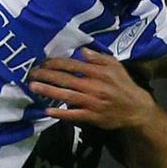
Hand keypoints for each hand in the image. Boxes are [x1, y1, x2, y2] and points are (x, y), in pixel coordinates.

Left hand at [29, 49, 157, 129]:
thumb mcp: (114, 65)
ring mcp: (92, 102)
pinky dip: (61, 113)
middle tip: (31, 73)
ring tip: (33, 87)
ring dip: (49, 91)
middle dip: (46, 75)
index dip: (55, 63)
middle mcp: (93, 86)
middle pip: (66, 79)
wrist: (136, 108)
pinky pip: (74, 115)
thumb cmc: (123, 84)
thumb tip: (81, 50)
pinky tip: (48, 110)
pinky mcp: (92, 116)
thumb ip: (97, 57)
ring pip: (67, 95)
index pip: (72, 65)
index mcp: (97, 72)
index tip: (42, 62)